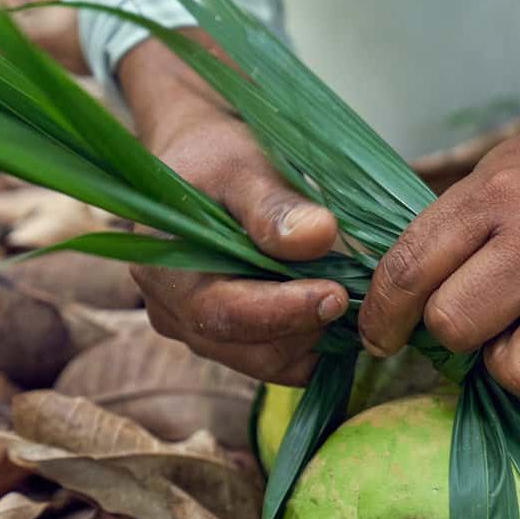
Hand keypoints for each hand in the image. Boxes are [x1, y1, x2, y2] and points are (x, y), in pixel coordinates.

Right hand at [119, 30, 347, 384]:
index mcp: (164, 272)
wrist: (204, 164)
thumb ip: (273, 205)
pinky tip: (337, 309)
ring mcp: (203, 332)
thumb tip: (317, 237)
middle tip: (355, 296)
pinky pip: (281, 359)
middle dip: (307, 328)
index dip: (285, 311)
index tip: (336, 295)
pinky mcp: (234, 339)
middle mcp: (175, 314)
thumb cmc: (217, 157)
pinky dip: (314, 342)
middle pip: (251, 350)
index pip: (225, 314)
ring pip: (270, 361)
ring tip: (349, 295)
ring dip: (315, 337)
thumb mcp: (242, 166)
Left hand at [359, 0, 519, 400]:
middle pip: (451, 326)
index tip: (379, 332)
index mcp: (498, 195)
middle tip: (475, 311)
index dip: (380, 314)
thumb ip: (451, 229)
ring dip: (506, 362)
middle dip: (451, 329)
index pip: (408, 270)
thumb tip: (398, 299)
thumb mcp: (501, 170)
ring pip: (514, 375)